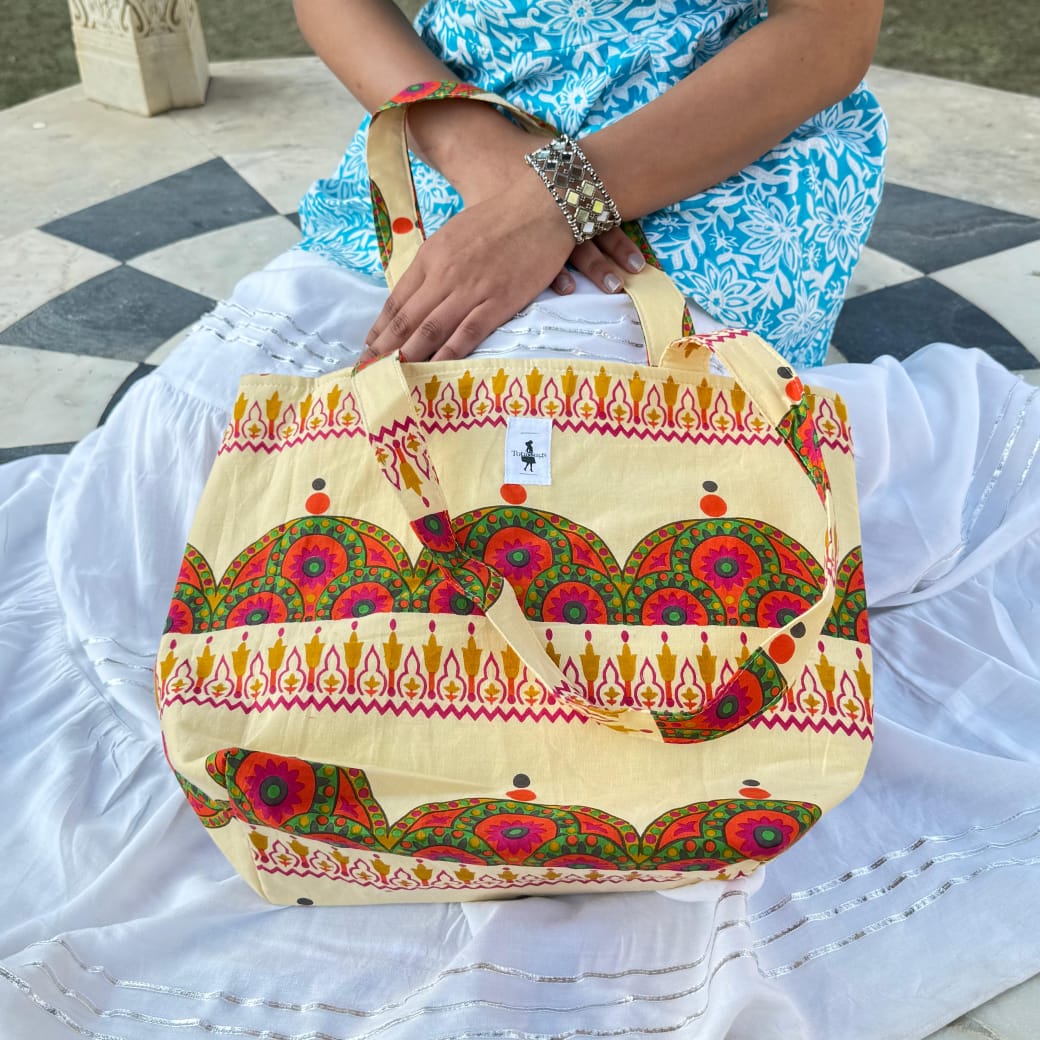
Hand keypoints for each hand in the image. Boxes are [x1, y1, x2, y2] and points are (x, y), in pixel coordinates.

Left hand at [360, 168, 645, 363]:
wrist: (541, 208)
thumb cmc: (498, 219)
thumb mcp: (454, 234)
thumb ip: (435, 263)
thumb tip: (419, 293)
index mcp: (431, 256)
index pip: (397, 299)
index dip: (381, 327)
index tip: (368, 346)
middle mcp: (444, 275)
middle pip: (408, 318)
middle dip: (386, 347)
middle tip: (369, 369)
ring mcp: (471, 290)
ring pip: (431, 329)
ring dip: (410, 354)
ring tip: (394, 374)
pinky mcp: (497, 302)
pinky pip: (467, 334)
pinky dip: (448, 353)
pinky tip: (434, 367)